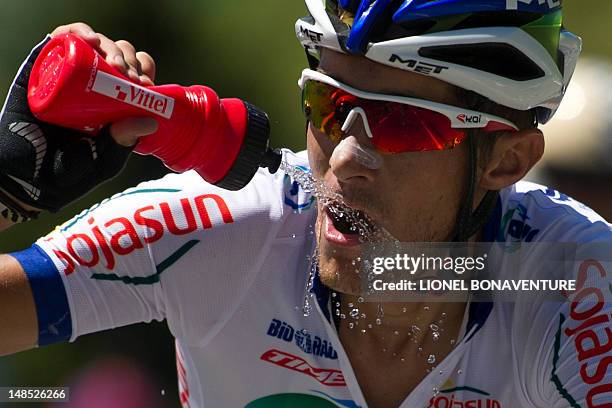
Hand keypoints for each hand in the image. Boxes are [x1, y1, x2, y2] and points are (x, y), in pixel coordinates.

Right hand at [0, 23, 159, 222]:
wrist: (26, 179)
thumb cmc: (68, 173)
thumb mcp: (103, 160)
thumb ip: (123, 143)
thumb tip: (151, 121)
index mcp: (112, 104)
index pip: (134, 75)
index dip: (144, 69)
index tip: (146, 82)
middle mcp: (91, 86)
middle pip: (116, 56)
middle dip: (129, 59)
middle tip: (131, 77)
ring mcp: (67, 76)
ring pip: (93, 46)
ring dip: (108, 45)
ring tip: (115, 62)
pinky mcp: (42, 70)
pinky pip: (59, 41)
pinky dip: (76, 33)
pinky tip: (90, 40)